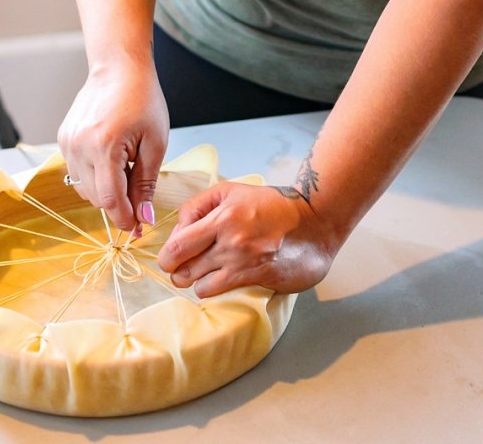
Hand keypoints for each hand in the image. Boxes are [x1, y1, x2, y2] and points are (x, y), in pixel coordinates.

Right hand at [57, 55, 168, 232]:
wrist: (119, 68)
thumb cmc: (143, 100)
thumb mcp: (155, 142)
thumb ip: (145, 183)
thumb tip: (143, 218)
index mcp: (105, 147)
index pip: (110, 200)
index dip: (125, 218)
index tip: (138, 228)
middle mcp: (79, 147)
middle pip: (95, 198)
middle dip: (118, 203)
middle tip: (138, 195)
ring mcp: (67, 142)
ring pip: (83, 188)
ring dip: (104, 189)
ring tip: (125, 167)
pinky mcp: (63, 138)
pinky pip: (76, 171)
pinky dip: (93, 173)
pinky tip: (110, 156)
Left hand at [157, 181, 337, 296]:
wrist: (315, 221)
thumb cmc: (273, 204)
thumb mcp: (234, 190)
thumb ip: (200, 205)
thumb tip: (178, 229)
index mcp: (223, 216)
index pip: (177, 245)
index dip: (168, 254)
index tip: (172, 254)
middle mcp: (230, 242)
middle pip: (182, 268)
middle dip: (176, 269)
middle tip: (184, 264)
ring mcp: (242, 263)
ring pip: (197, 285)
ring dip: (196, 280)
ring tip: (206, 270)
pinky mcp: (254, 279)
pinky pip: (217, 292)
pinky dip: (212, 287)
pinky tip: (221, 277)